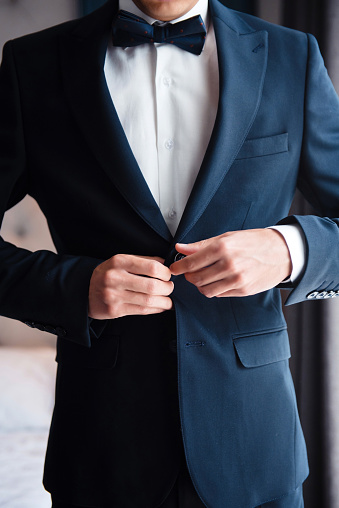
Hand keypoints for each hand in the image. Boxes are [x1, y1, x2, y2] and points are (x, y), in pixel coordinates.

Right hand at [89, 254, 173, 318]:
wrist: (84, 290)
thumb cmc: (108, 274)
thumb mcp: (121, 261)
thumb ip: (143, 260)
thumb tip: (166, 264)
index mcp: (119, 261)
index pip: (151, 266)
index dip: (165, 272)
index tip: (168, 275)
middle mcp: (115, 278)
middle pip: (152, 286)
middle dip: (167, 288)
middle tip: (170, 287)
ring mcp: (114, 296)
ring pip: (148, 301)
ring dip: (164, 301)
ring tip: (168, 299)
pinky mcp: (114, 310)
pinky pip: (141, 311)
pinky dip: (156, 309)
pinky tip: (160, 306)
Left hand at [170, 229, 291, 297]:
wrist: (282, 252)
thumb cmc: (255, 241)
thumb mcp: (227, 237)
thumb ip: (202, 245)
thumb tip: (180, 248)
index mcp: (222, 247)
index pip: (191, 262)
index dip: (179, 267)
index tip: (173, 268)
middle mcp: (229, 264)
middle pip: (196, 278)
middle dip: (189, 276)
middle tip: (189, 272)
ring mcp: (237, 280)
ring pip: (206, 290)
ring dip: (200, 285)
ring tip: (203, 277)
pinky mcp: (243, 290)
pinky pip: (220, 294)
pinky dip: (214, 289)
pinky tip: (218, 281)